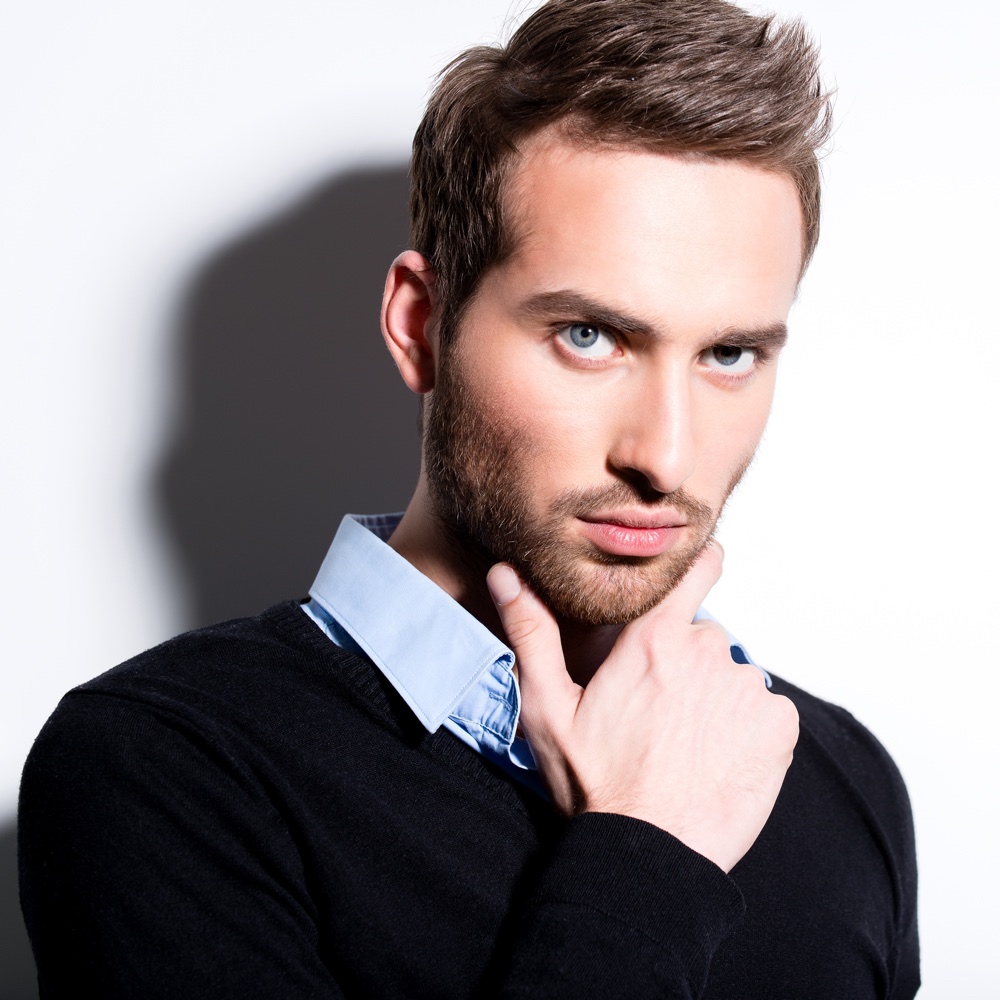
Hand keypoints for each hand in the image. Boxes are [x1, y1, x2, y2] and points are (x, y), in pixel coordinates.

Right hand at [486, 542, 798, 873]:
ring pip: (733, 676)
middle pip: (704, 637)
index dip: (699, 564)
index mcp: (653, 639)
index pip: (696, 570)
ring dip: (716, 700)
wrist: (649, 854)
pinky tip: (716, 758)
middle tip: (658, 710)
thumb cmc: (595, 784)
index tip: (698, 569)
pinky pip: (766, 710)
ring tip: (684, 743)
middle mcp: (707, 651)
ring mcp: (746, 689)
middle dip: (686, 663)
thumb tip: (506, 574)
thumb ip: (531, 633)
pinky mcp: (779, 726)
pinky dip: (749, 729)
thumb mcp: (548, 707)